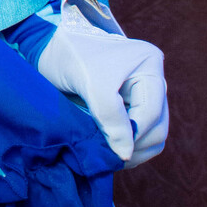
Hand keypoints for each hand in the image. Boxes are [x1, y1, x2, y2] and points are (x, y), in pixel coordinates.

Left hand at [36, 16, 167, 166]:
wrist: (48, 48)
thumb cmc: (69, 57)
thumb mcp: (90, 83)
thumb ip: (110, 116)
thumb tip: (126, 154)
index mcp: (149, 64)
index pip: (151, 113)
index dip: (133, 136)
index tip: (111, 152)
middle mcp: (152, 80)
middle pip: (158, 127)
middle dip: (135, 146)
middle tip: (108, 157)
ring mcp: (143, 95)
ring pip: (152, 136)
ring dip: (132, 151)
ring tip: (106, 155)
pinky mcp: (131, 109)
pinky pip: (140, 137)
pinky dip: (127, 147)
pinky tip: (107, 150)